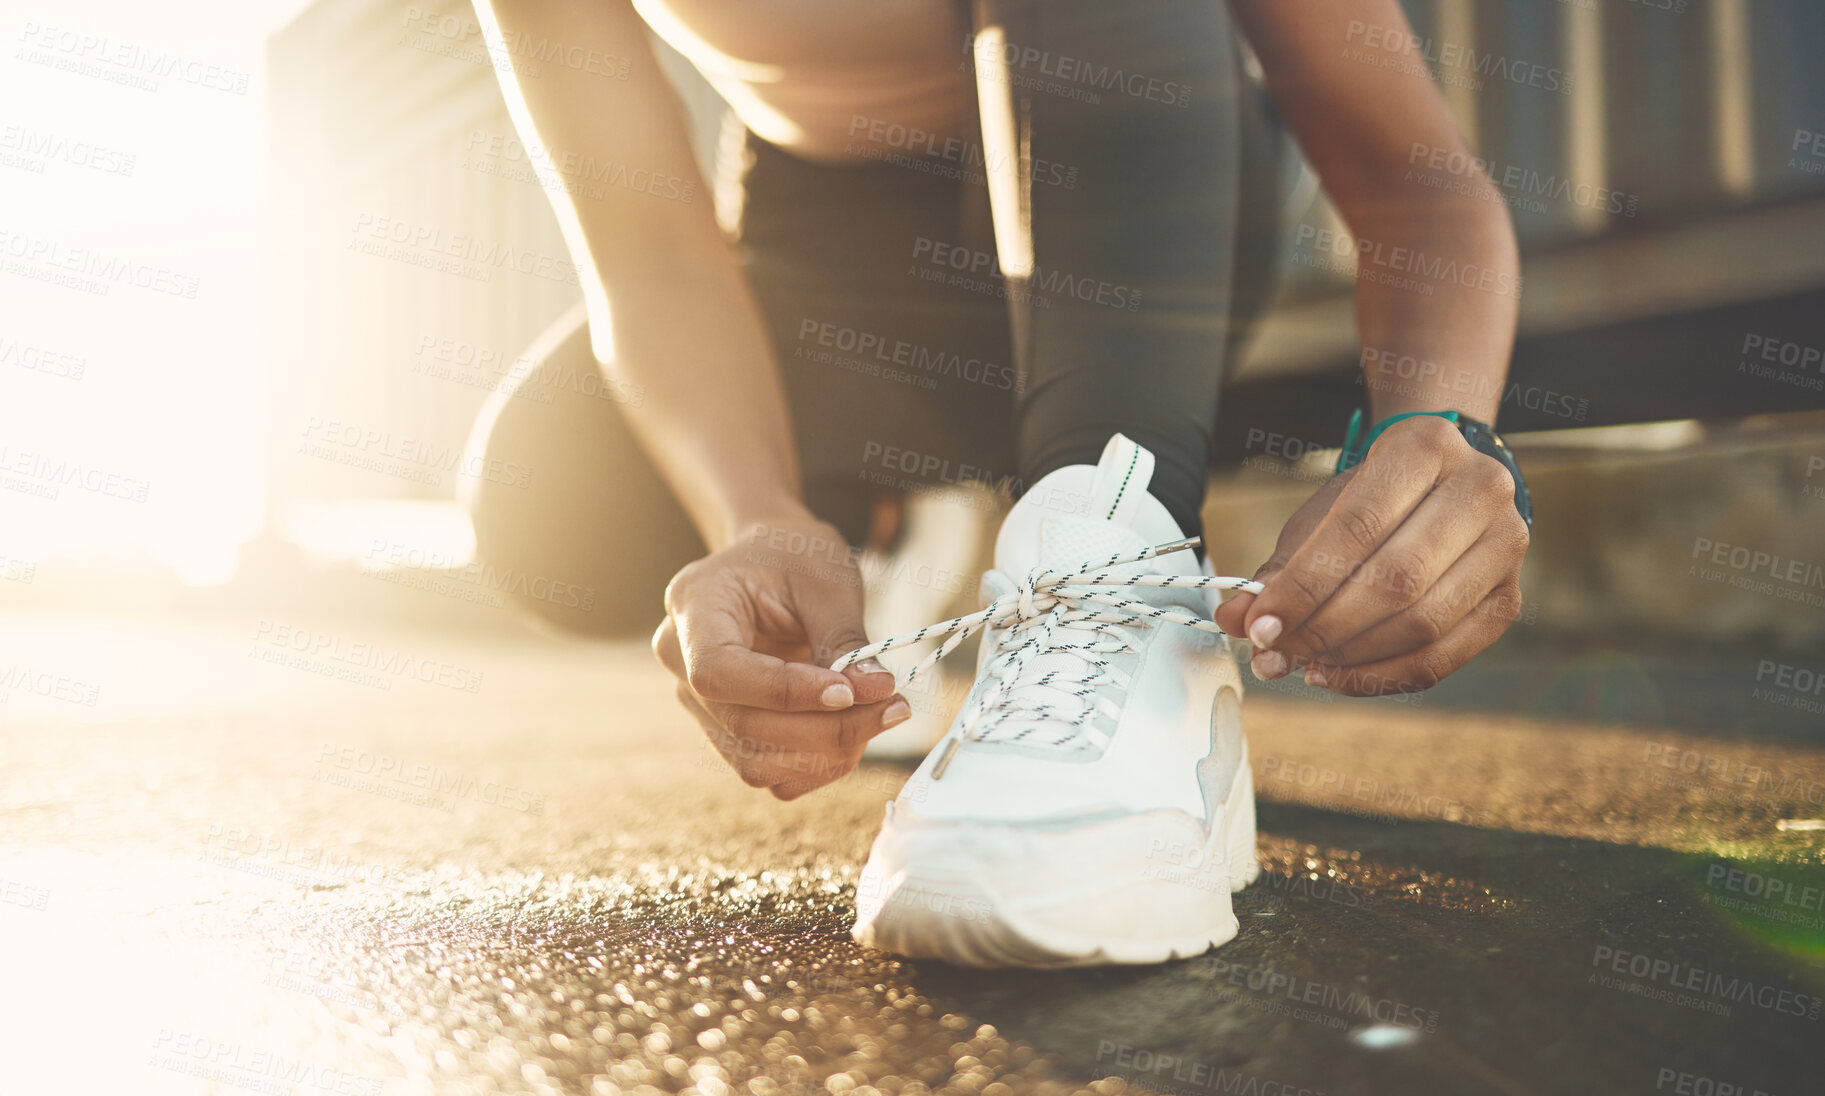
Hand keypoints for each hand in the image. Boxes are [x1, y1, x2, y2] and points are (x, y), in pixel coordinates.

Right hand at [651, 513, 906, 798]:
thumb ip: (846, 638)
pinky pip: (767, 771)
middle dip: (827, 728)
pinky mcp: (727, 731)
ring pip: (755, 760)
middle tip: (894, 706)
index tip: (850, 690)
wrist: (775, 561)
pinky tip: (853, 732)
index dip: (785, 692)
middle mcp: (682, 661)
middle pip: (743, 726)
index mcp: (694, 606)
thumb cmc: (796, 557)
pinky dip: (816, 764)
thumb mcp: (828, 581)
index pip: (719, 673)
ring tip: (880, 715)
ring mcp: (699, 703)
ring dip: (827, 753)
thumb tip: (876, 692)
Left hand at [1214, 415, 1528, 695]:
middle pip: (1396, 581)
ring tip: (1297, 664)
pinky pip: (1442, 657)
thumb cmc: (1373, 499)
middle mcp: (1481, 489)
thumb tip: (1235, 620)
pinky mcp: (1509, 599)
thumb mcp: (1323, 514)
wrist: (1440, 486)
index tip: (1258, 624)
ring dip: (1349, 657)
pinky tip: (1334, 673)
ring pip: (1423, 624)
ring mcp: (1506, 546)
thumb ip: (1280, 568)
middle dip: (1322, 628)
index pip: (1359, 527)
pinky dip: (1380, 676)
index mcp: (1426, 446)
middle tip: (1271, 652)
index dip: (1304, 584)